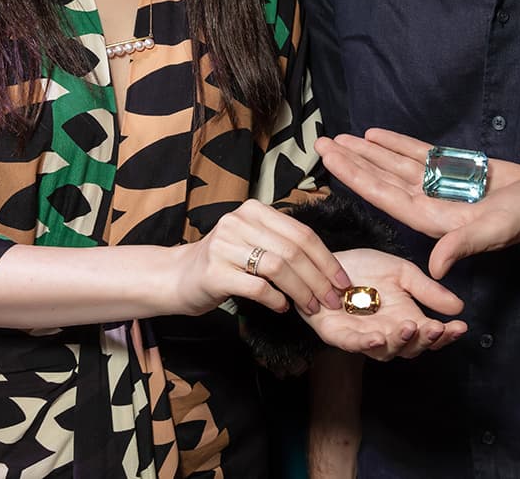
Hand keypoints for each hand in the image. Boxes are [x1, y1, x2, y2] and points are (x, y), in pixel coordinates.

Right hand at [173, 199, 351, 316]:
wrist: (178, 277)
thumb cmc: (225, 263)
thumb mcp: (253, 242)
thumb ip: (283, 244)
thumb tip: (328, 267)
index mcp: (255, 211)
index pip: (302, 233)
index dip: (327, 259)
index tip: (342, 281)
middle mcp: (239, 222)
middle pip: (293, 251)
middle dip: (319, 279)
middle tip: (332, 301)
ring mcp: (225, 245)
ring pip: (278, 268)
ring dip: (302, 291)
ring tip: (311, 308)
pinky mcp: (214, 272)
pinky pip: (257, 287)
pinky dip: (276, 299)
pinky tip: (283, 307)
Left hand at [302, 248, 466, 360]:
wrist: (328, 262)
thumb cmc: (364, 269)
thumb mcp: (403, 273)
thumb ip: (427, 290)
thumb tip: (458, 307)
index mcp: (405, 319)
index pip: (430, 334)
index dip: (446, 335)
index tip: (460, 327)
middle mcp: (387, 333)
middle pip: (411, 348)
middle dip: (426, 339)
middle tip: (437, 328)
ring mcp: (362, 337)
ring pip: (385, 351)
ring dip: (399, 341)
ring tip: (411, 327)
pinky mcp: (338, 335)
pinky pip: (352, 344)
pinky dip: (365, 343)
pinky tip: (377, 337)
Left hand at [316, 130, 519, 277]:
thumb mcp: (491, 232)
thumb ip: (461, 245)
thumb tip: (437, 267)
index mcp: (429, 218)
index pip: (383, 195)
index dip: (355, 177)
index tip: (330, 161)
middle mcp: (427, 201)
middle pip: (379, 178)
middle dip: (350, 162)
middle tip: (321, 143)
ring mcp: (437, 184)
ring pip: (392, 165)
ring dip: (366, 152)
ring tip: (340, 138)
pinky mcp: (452, 169)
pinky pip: (416, 155)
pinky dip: (395, 144)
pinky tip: (374, 135)